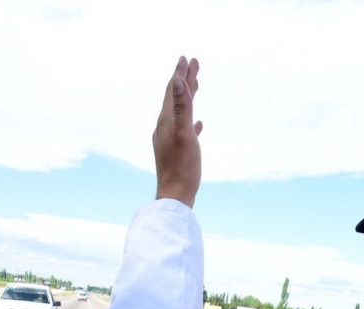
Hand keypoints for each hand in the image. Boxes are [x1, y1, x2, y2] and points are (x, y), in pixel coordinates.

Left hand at [153, 56, 202, 207]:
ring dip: (187, 97)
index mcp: (166, 121)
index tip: (186, 58)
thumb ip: (181, 107)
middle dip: (184, 80)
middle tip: (193, 63)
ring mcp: (169, 140)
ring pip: (179, 112)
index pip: (172, 90)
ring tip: (195, 86)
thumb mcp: (184, 134)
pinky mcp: (176, 152)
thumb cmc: (182, 167)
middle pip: (174, 98)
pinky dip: (191, 121)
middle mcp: (164, 128)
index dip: (180, 73)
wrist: (175, 196)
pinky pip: (185, 131)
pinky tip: (199, 123)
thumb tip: (176, 81)